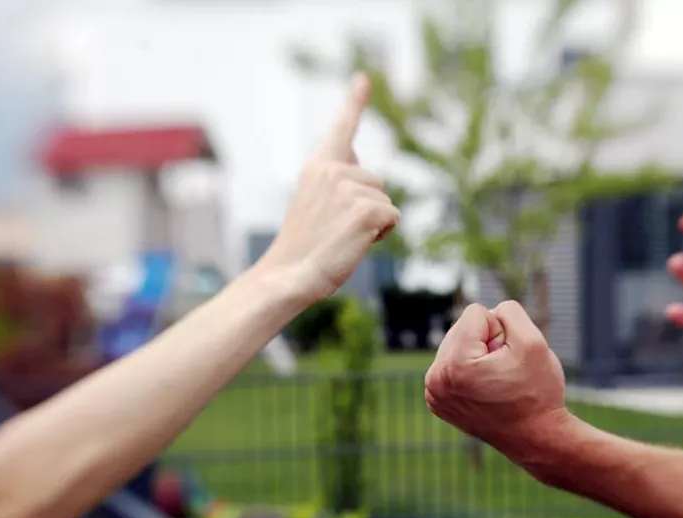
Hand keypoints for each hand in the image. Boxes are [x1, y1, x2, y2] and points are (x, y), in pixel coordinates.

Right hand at [259, 74, 399, 302]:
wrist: (289, 276)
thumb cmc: (304, 247)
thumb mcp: (317, 205)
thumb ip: (337, 180)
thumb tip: (357, 161)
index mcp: (317, 167)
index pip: (342, 129)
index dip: (355, 102)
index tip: (366, 78)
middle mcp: (332, 170)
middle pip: (378, 181)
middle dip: (369, 206)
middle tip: (338, 229)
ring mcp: (348, 188)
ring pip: (386, 200)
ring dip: (375, 222)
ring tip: (344, 236)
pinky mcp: (365, 209)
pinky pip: (393, 218)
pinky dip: (382, 234)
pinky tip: (355, 243)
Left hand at [424, 301, 567, 449]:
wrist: (536, 438)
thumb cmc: (537, 392)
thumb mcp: (533, 341)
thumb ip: (509, 311)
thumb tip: (488, 312)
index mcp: (455, 365)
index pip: (476, 313)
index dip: (502, 331)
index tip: (509, 360)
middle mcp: (436, 379)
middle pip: (462, 328)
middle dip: (487, 342)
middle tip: (504, 373)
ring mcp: (433, 393)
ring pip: (457, 344)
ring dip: (479, 356)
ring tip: (496, 382)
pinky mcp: (436, 400)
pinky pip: (452, 364)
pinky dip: (470, 370)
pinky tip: (486, 390)